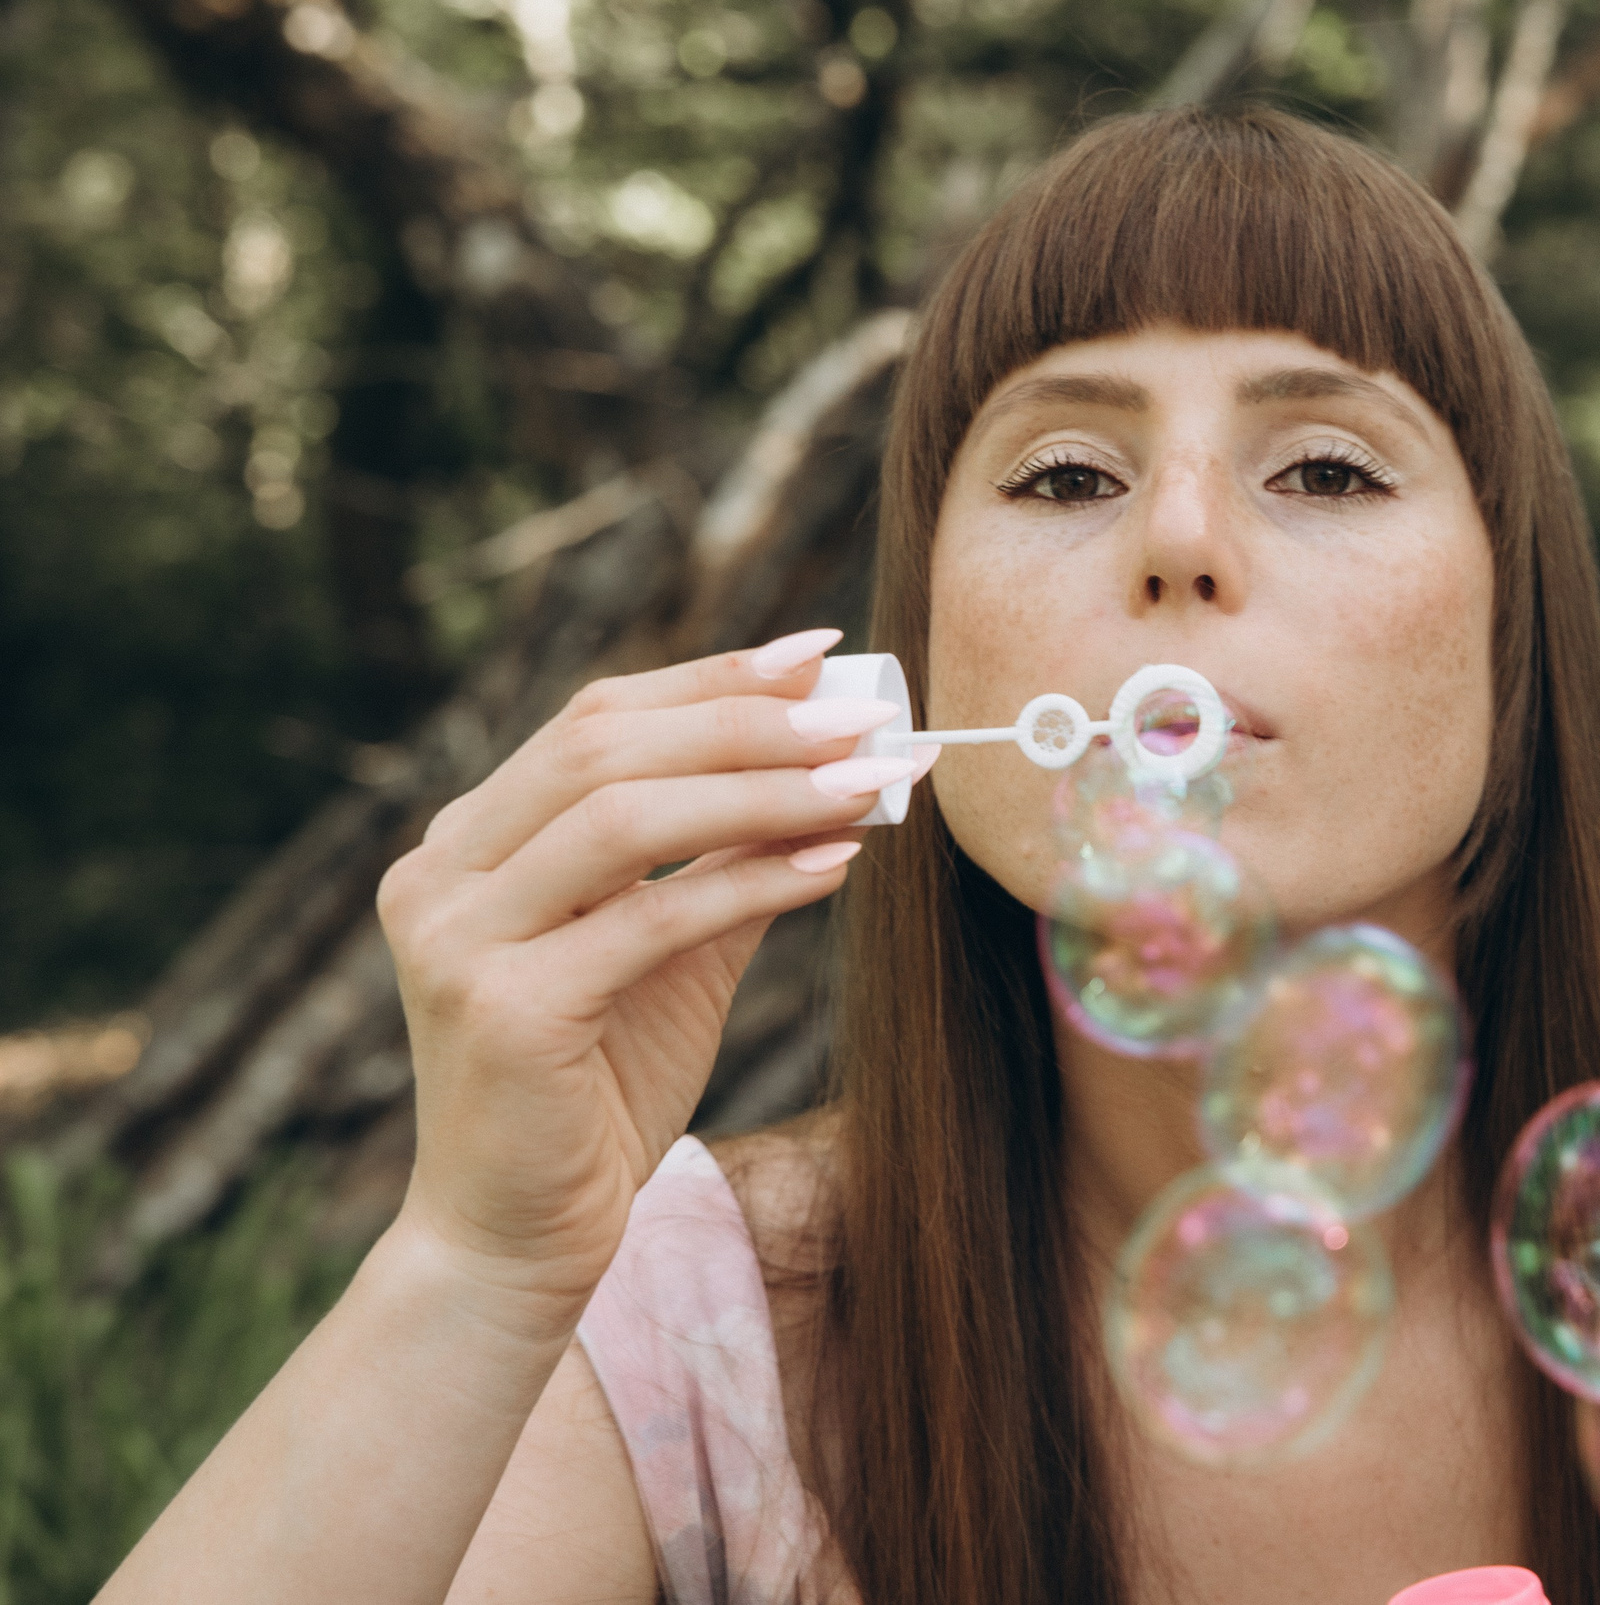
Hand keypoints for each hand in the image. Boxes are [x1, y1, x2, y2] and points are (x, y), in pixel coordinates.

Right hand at [375, 628, 924, 1320]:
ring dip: (763, 788)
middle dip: (750, 721)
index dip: (711, 677)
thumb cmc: (596, 1091)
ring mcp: (459, 940)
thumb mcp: (670, 953)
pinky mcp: (504, 1012)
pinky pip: (652, 920)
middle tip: (866, 715)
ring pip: (624, 817)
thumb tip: (830, 763)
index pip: (595, 720)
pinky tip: (835, 864)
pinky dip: (753, 882)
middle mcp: (442, 873)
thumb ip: (725, 859)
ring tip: (867, 778)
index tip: (820, 651)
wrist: (520, 1238)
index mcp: (469, 843)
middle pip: (604, 747)